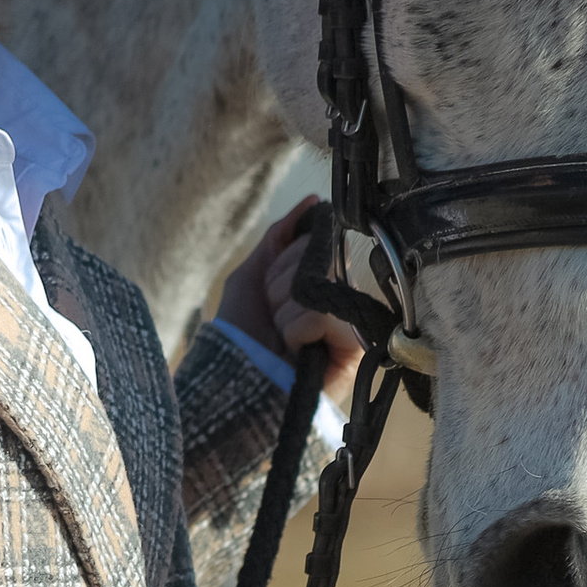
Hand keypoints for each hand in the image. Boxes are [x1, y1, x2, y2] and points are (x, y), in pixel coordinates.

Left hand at [215, 203, 364, 412]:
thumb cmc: (240, 337)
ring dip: (284, 313)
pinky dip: (297, 331)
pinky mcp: (354, 350)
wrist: (232, 384)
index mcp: (317, 282)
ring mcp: (348, 324)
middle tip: (271, 320)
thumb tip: (312, 202)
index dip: (282, 266)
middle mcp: (338, 299)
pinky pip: (324, 315)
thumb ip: (279, 237)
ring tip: (279, 339)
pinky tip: (293, 350)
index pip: (316, 242)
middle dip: (280, 289)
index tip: (267, 294)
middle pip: (318, 260)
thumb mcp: (251, 277)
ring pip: (318, 288)